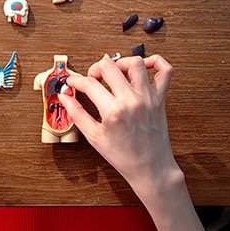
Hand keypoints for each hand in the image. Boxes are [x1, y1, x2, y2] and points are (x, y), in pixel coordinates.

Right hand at [59, 55, 179, 195]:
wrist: (150, 168)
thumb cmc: (124, 156)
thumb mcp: (94, 137)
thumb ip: (77, 114)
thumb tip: (64, 97)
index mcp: (113, 111)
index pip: (89, 84)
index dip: (76, 80)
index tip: (73, 82)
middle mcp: (132, 100)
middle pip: (109, 66)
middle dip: (95, 68)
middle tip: (92, 79)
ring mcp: (148, 97)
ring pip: (136, 62)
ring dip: (121, 62)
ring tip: (115, 72)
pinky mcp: (160, 98)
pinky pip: (165, 70)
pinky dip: (156, 62)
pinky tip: (143, 67)